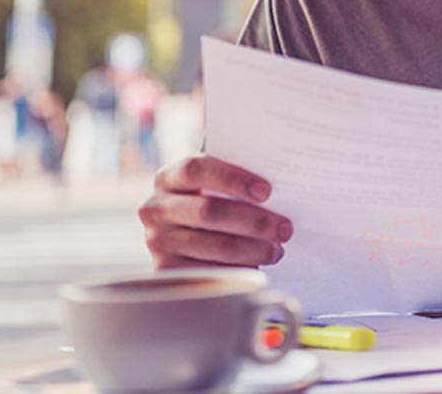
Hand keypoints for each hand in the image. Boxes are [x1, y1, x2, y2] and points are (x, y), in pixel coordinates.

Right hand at [138, 155, 292, 268]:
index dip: (232, 179)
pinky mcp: (166, 270)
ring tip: (277, 249)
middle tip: (284, 228)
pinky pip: (209, 271)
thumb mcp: (217, 187)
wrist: (187, 236)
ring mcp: (158, 241)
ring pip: (214, 245)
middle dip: (254, 221)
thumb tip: (280, 183)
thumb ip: (236, 181)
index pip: (196, 170)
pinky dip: (238, 268)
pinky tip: (257, 266)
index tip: (266, 191)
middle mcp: (157, 208)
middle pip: (208, 212)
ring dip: (253, 249)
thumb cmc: (214, 202)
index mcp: (169, 177)